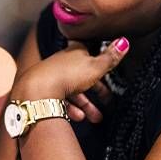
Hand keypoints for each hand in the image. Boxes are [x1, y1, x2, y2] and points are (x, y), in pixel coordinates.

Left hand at [11, 38, 129, 116]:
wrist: (37, 91)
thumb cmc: (66, 75)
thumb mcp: (95, 66)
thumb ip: (110, 57)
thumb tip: (123, 41)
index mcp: (73, 52)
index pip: (88, 52)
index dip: (97, 58)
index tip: (105, 66)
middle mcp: (61, 63)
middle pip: (81, 76)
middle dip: (96, 90)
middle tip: (108, 100)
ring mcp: (51, 78)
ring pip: (72, 91)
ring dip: (85, 105)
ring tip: (96, 118)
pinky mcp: (44, 93)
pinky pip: (60, 101)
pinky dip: (71, 110)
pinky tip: (79, 117)